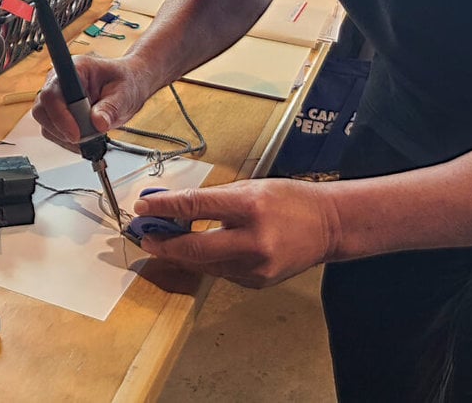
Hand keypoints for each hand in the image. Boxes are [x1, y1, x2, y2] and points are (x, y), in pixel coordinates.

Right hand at [32, 54, 150, 151]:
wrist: (129, 85)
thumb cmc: (126, 82)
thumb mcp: (125, 93)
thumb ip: (111, 107)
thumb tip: (98, 123)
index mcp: (75, 69)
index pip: (53, 92)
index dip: (60, 115)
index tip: (76, 133)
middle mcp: (60, 81)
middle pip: (42, 109)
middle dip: (61, 129)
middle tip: (85, 138)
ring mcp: (57, 97)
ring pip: (45, 123)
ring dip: (65, 136)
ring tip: (91, 136)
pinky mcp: (59, 113)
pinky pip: (53, 131)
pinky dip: (68, 140)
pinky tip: (86, 139)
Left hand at [134, 178, 336, 287]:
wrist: (329, 226)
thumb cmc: (289, 200)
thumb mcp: (251, 187)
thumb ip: (213, 199)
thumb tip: (176, 206)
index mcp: (250, 206)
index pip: (197, 206)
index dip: (165, 207)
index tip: (143, 208)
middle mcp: (253, 240)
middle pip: (194, 247)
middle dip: (164, 243)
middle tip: (144, 236)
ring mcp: (256, 267)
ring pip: (205, 264)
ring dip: (181, 254)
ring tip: (164, 242)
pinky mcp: (257, 282)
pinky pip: (221, 272)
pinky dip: (207, 261)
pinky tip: (200, 251)